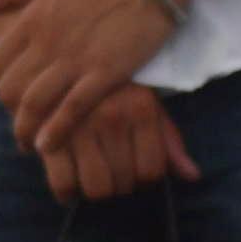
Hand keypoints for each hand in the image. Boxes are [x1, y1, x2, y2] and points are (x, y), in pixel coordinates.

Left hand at [0, 0, 183, 161]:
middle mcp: (47, 42)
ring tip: (29, 145)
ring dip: (26, 129)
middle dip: (9, 112)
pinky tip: (48, 146)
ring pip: (36, 102)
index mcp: (33, 19)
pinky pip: (72, 109)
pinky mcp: (104, 73)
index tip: (8, 95)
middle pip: (11, 88)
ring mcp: (75, 59)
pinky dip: (56, 130)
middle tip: (18, 126)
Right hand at [36, 85, 200, 204]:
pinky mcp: (48, 133)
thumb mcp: (145, 101)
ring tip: (91, 178)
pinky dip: (66, 193)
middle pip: (124, 183)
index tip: (134, 173)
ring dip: (95, 190)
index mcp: (140, 107)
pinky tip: (69, 186)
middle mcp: (111, 117)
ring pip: (95, 187)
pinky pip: (62, 183)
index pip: (151, 170)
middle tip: (112, 175)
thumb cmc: (111, 83)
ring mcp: (78, 126)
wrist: (63, 48)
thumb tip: (193, 177)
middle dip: (120, 186)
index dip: (144, 180)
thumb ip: (169, 140)